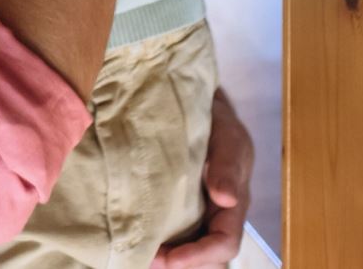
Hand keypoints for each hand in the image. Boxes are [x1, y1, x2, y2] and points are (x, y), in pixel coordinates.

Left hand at [151, 89, 253, 267]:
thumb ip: (226, 166)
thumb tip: (227, 200)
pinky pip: (167, 231)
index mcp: (233, 206)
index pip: (224, 244)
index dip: (199, 256)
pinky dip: (152, 239)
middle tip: (144, 259)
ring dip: (163, 257)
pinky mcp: (174, 206)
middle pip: (204, 256)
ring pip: (184, 247)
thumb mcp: (227, 138)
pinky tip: (130, 236)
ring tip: (134, 253)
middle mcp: (215, 216)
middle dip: (177, 263)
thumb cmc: (217, 123)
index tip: (169, 259)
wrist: (197, 108)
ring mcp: (195, 213)